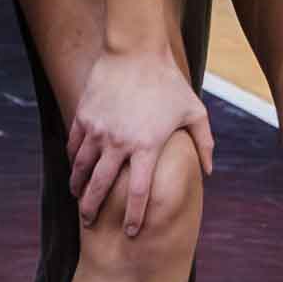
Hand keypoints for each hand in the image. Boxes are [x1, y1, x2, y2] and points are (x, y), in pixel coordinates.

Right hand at [68, 42, 211, 238]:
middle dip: (93, 208)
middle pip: (100, 186)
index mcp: (146, 147)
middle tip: (89, 222)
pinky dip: (72, 159)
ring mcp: (98, 130)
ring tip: (77, 198)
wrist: (136, 50)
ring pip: (81, 167)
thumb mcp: (195, 112)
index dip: (134, 216)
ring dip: (78, 186)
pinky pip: (74, 145)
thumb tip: (209, 172)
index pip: (137, 192)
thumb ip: (204, 144)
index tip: (131, 231)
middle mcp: (119, 143)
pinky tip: (74, 167)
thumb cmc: (169, 82)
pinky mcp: (84, 116)